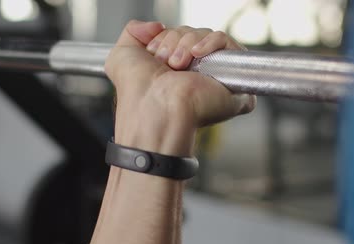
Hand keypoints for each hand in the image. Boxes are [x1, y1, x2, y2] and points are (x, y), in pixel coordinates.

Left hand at [105, 20, 255, 155]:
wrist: (155, 107)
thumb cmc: (138, 93)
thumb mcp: (122, 55)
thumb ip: (133, 31)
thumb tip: (156, 25)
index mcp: (171, 70)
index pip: (176, 35)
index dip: (164, 37)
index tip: (153, 54)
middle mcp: (192, 73)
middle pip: (191, 33)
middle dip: (174, 40)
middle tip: (166, 62)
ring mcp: (213, 76)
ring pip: (208, 35)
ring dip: (188, 43)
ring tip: (178, 64)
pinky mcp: (232, 80)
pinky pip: (228, 44)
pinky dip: (211, 42)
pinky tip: (196, 55)